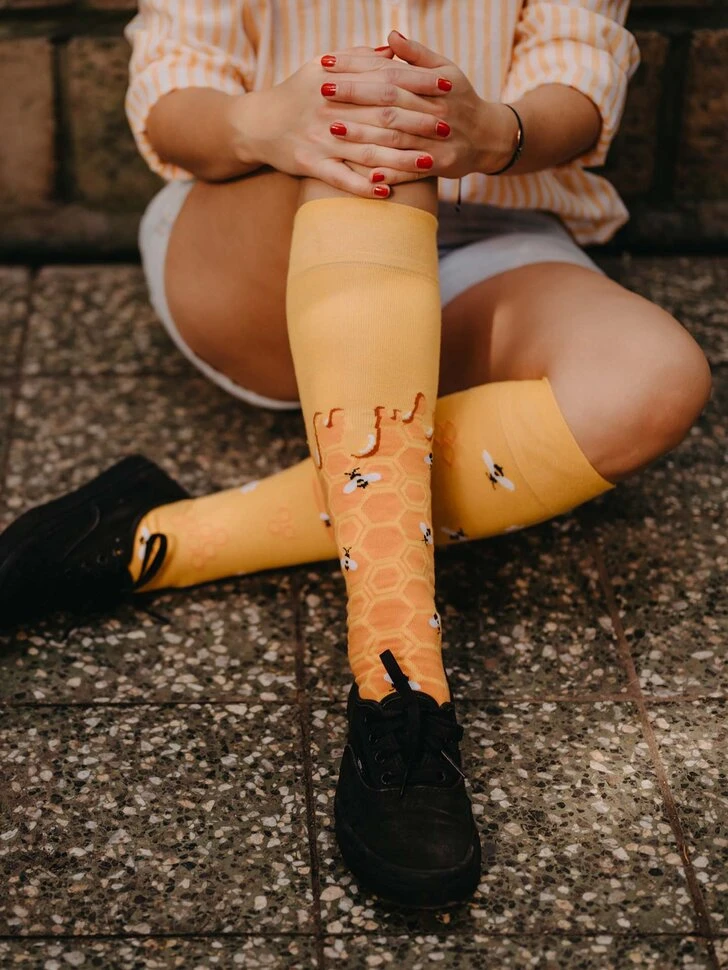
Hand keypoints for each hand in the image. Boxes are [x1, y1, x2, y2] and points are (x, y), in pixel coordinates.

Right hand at [246, 43, 433, 197]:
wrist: (257, 124)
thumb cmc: (296, 93)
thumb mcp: (322, 67)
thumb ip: (358, 59)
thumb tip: (394, 50)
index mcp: (336, 81)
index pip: (385, 80)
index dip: (417, 84)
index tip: (446, 88)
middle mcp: (329, 109)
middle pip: (381, 116)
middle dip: (417, 122)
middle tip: (446, 128)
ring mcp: (320, 138)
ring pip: (367, 149)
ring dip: (400, 158)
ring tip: (429, 162)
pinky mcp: (310, 163)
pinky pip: (341, 178)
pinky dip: (364, 185)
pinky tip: (387, 190)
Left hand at [321, 29, 517, 186]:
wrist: (489, 137)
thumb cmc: (461, 99)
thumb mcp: (446, 70)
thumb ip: (417, 55)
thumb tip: (390, 35)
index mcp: (432, 84)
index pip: (388, 71)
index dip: (357, 66)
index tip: (327, 62)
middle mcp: (434, 110)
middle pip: (388, 101)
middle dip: (354, 96)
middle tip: (321, 91)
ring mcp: (438, 139)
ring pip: (395, 136)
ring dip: (363, 135)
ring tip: (332, 130)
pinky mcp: (442, 164)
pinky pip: (411, 171)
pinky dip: (390, 173)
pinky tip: (366, 176)